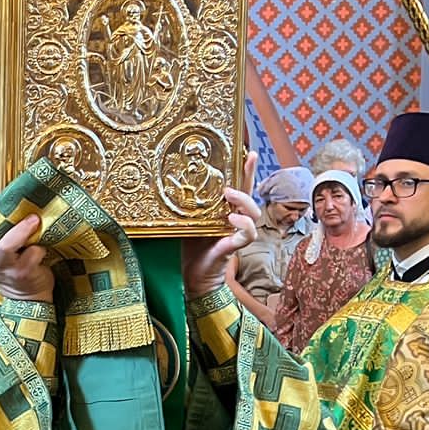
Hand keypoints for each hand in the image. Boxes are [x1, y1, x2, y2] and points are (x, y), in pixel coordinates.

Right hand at [0, 213, 53, 302]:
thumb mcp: (2, 259)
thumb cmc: (17, 272)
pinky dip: (40, 247)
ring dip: (22, 230)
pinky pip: (32, 253)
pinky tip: (43, 248)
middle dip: (2, 220)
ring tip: (34, 221)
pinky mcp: (24, 272)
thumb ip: (1, 241)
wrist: (28, 298)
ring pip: (6, 245)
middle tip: (18, 211)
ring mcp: (8, 268)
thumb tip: (16, 211)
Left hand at [180, 154, 260, 297]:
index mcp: (224, 211)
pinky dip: (244, 224)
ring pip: (254, 211)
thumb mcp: (188, 222)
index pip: (238, 188)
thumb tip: (174, 185)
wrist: (194, 277)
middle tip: (242, 166)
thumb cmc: (192, 249)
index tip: (249, 152)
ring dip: (244, 200)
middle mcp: (235, 219)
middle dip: (250, 176)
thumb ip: (189, 207)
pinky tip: (232, 220)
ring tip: (229, 195)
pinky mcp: (235, 246)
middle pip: (250, 194)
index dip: (245, 171)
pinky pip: (249, 233)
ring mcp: (237, 232)